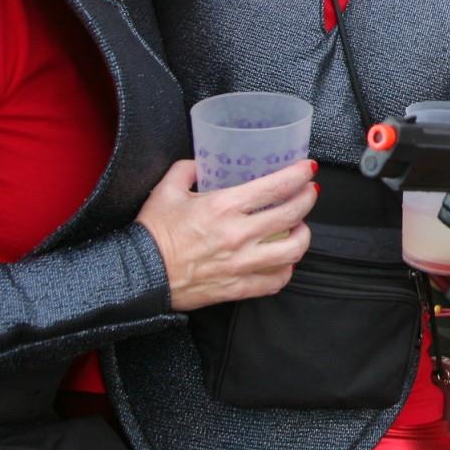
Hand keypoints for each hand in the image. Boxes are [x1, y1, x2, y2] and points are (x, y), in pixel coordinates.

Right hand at [134, 158, 317, 311]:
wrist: (139, 275)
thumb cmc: (151, 234)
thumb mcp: (166, 190)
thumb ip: (188, 169)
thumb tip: (202, 162)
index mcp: (223, 207)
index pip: (276, 187)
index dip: (299, 175)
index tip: (307, 169)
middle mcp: (238, 235)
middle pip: (293, 214)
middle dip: (309, 198)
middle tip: (309, 192)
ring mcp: (241, 264)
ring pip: (293, 251)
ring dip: (303, 236)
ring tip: (300, 227)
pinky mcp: (237, 287)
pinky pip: (275, 281)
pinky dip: (285, 270)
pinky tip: (283, 260)